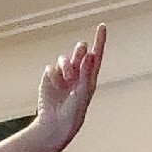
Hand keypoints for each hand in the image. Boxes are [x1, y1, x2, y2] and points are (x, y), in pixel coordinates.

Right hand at [35, 24, 106, 151]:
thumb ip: (86, 73)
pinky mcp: (50, 79)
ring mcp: (63, 76)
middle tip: (80, 52)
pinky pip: (51, 68)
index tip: (102, 26)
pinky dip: (53, 75)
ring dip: (66, 64)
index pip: (96, 56)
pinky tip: (55, 86)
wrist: (54, 125)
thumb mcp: (82, 94)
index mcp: (89, 79)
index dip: (99, 41)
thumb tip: (90, 54)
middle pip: (80, 52)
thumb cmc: (73, 114)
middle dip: (79, 51)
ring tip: (66, 77)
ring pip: (65, 59)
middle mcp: (77, 75)